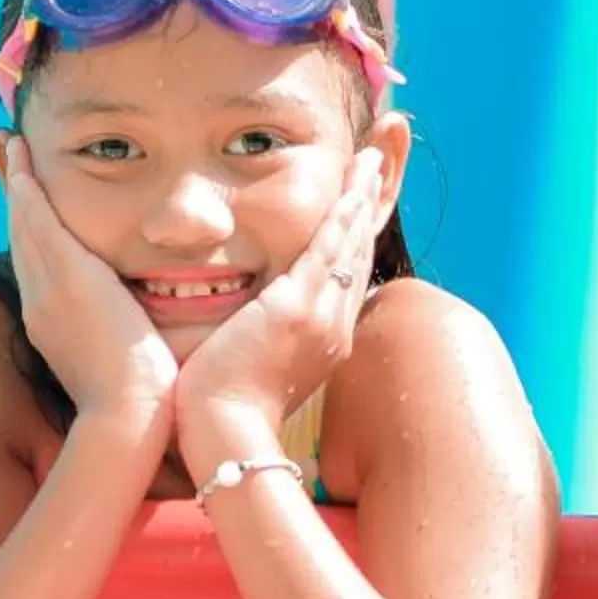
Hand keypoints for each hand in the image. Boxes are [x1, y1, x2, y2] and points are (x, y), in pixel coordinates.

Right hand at [0, 133, 177, 421]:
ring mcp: (47, 291)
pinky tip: (27, 164)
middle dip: (15, 199)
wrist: (129, 419)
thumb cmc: (141, 404)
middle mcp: (40, 305)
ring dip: (17, 184)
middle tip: (9, 158)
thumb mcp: (127, 365)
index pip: (39, 267)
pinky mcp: (66, 278)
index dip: (31, 231)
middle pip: (22, 238)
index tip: (28, 203)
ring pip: (25, 225)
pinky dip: (29, 191)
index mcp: (53, 327)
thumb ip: (131, 341)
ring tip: (12, 149)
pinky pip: (39, 222)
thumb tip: (148, 334)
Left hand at [173, 147, 387, 443]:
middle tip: (377, 167)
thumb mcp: (249, 372)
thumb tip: (235, 333)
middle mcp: (334, 327)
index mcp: (323, 343)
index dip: (354, 238)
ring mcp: (322, 317)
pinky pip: (330, 247)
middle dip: (368, 208)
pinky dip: (344, 212)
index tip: (358, 207)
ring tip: (371, 161)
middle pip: (359, 254)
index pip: (344, 278)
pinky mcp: (300, 307)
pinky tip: (351, 184)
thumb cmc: (221, 416)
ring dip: (362, 198)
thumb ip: (252, 345)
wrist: (222, 437)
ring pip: (351, 244)